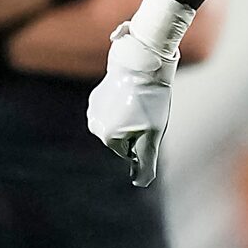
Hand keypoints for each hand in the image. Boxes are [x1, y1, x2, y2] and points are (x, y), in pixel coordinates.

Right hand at [87, 18, 179, 185]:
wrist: (139, 63)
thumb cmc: (150, 101)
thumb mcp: (153, 134)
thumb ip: (146, 161)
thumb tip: (140, 183)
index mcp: (107, 137)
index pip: (131, 151)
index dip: (146, 138)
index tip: (150, 121)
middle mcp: (95, 125)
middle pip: (124, 138)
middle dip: (137, 129)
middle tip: (146, 110)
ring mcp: (93, 109)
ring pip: (119, 123)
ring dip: (131, 117)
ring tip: (139, 101)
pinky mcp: (96, 96)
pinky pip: (115, 109)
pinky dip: (125, 105)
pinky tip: (131, 93)